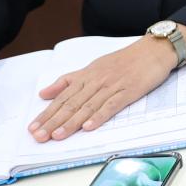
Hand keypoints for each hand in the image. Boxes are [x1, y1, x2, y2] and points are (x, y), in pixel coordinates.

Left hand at [30, 35, 178, 141]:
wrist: (153, 50)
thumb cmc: (124, 60)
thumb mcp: (93, 67)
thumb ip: (68, 81)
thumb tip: (44, 93)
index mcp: (86, 76)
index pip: (62, 97)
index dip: (47, 113)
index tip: (33, 127)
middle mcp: (96, 81)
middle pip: (71, 104)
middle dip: (54, 121)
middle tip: (39, 136)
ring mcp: (112, 86)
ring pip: (88, 106)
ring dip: (72, 122)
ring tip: (58, 136)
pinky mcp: (128, 90)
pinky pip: (111, 105)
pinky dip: (99, 116)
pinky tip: (89, 126)